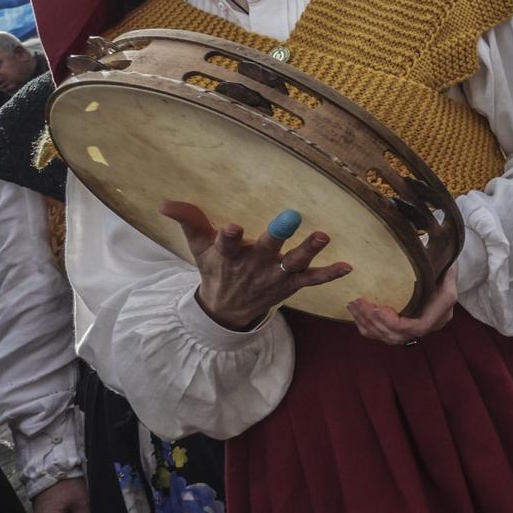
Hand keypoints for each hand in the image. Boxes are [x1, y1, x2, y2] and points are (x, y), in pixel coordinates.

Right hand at [162, 203, 351, 330]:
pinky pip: (312, 280)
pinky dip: (329, 275)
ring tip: (323, 235)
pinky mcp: (292, 284)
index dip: (229, 237)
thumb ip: (189, 221)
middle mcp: (255, 266)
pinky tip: (347, 266)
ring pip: (294, 264)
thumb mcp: (199, 246)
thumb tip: (165, 203)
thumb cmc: (216, 269)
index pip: (226, 245)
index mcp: (230, 256)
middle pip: (267, 250)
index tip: (232, 227)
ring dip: (309, 250)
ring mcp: (276, 276)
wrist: (228, 309)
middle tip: (291, 218)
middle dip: (278, 236)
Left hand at [346, 265, 458, 346]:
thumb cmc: (444, 269)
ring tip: (353, 305)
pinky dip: (367, 327)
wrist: (443, 276)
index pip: (418, 327)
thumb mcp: (449, 267)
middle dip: (375, 322)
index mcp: (440, 312)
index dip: (396, 323)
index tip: (380, 308)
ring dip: (367, 323)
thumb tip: (439, 254)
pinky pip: (381, 334)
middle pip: (398, 335)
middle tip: (359, 304)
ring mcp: (414, 328)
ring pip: (387, 336)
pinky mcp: (402, 328)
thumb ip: (445, 268)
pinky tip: (356, 314)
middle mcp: (428, 324)